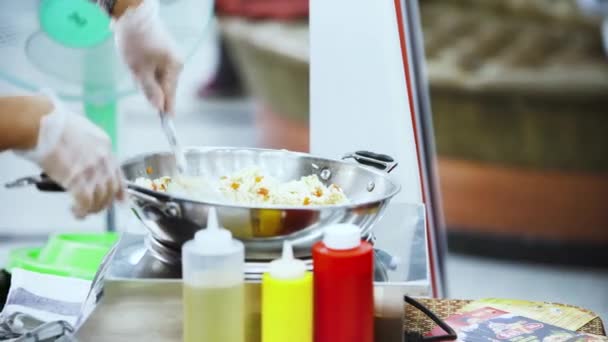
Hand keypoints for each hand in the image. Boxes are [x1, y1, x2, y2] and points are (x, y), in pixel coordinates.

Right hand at [19, 94, 124, 217]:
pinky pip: (85, 202)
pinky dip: (82, 211)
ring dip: (93, 208)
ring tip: (84, 211)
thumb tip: (84, 159)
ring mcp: (91, 169)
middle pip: (111, 188)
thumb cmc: (52, 124)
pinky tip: (76, 212)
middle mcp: (103, 158)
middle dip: (104, 202)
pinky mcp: (77, 179)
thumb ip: (87, 147)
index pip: (118, 172)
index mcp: (104, 145)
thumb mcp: (80, 132)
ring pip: (100, 198)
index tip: (121, 200)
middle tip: (95, 208)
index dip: (120, 190)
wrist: (40, 124)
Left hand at [113, 0, 181, 114]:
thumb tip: (159, 108)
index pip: (171, 95)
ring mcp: (171, 58)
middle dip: (150, 89)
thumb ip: (150, 90)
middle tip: (136, 78)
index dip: (167, 109)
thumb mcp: (139, 69)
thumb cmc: (135, 42)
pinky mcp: (164, 54)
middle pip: (164, 87)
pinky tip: (138, 61)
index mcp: (174, 68)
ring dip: (146, 79)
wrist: (132, 15)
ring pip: (159, 79)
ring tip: (135, 65)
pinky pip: (156, 70)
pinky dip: (147, 70)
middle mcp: (177, 64)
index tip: (168, 123)